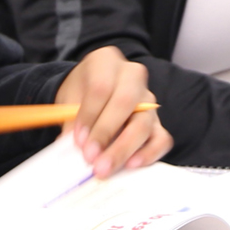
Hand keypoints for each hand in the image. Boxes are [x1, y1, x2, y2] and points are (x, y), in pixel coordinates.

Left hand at [54, 46, 171, 176]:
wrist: (91, 90)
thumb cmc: (80, 93)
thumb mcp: (67, 98)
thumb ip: (70, 120)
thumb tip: (69, 146)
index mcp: (106, 62)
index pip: (101, 87)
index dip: (89, 115)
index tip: (78, 140)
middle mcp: (132, 76)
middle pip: (126, 102)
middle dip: (106, 132)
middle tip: (90, 157)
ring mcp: (148, 100)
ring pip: (144, 122)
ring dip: (123, 148)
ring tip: (105, 168)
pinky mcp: (157, 122)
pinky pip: (162, 138)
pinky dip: (149, 154)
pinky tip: (131, 165)